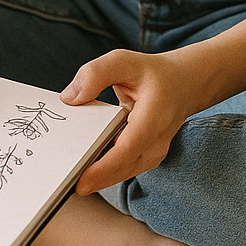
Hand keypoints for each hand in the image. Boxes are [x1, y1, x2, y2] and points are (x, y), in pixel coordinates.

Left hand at [61, 49, 201, 195]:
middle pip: (122, 168)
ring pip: (121, 173)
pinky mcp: (144, 159)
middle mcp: (156, 142)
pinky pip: (121, 169)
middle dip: (93, 178)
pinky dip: (102, 171)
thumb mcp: (124, 61)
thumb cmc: (153, 74)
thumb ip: (96, 74)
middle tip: (61, 184)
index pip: (127, 150)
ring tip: (66, 179)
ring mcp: (152, 154)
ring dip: (96, 177)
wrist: (183, 85)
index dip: (104, 169)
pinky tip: (81, 167)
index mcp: (154, 117)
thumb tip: (70, 98)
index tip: (80, 182)